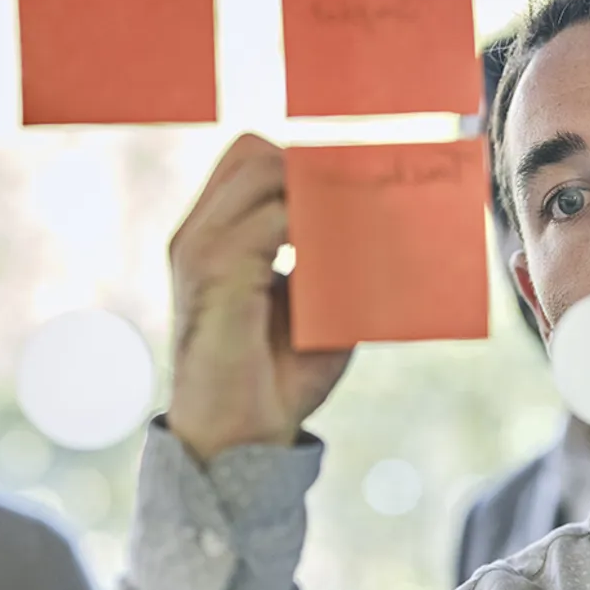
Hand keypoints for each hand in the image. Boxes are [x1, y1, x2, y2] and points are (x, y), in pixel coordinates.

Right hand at [165, 134, 352, 463]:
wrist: (242, 438)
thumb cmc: (278, 377)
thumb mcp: (321, 307)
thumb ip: (343, 261)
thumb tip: (389, 218)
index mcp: (215, 238)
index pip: (252, 160)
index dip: (305, 164)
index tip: (361, 188)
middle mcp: (199, 234)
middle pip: (255, 152)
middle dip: (313, 168)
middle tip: (364, 199)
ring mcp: (202, 247)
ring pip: (266, 171)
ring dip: (321, 192)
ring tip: (360, 224)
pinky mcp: (216, 269)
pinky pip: (278, 217)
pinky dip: (322, 227)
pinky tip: (348, 255)